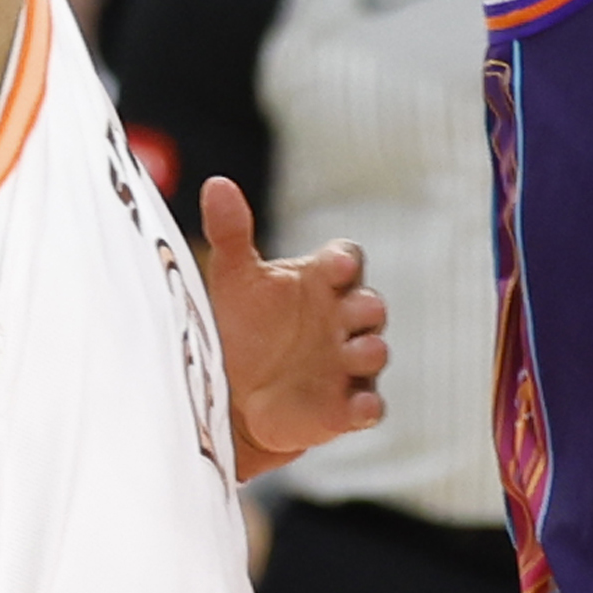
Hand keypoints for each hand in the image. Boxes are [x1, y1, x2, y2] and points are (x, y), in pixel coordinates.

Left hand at [197, 179, 388, 477]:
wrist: (230, 394)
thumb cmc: (240, 326)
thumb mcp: (233, 280)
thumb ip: (231, 232)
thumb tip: (217, 183)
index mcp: (319, 282)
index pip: (345, 260)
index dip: (345, 261)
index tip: (337, 265)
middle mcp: (341, 319)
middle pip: (370, 304)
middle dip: (367, 306)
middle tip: (352, 311)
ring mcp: (346, 364)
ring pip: (375, 351)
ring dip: (369, 351)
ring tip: (354, 352)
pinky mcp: (344, 406)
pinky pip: (369, 407)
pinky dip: (367, 407)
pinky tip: (357, 408)